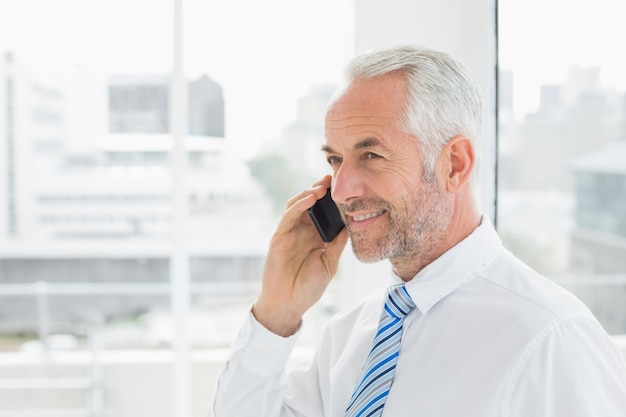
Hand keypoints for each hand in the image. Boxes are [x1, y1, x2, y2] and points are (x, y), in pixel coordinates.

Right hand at [252, 175, 348, 336]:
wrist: (289, 304)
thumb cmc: (308, 287)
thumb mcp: (330, 263)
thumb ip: (338, 243)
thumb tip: (353, 224)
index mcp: (315, 237)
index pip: (322, 212)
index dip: (330, 199)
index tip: (343, 187)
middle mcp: (301, 232)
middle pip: (309, 203)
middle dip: (319, 189)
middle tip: (332, 178)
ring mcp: (289, 233)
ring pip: (297, 205)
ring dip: (308, 193)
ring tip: (322, 186)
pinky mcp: (279, 237)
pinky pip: (288, 217)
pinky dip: (298, 205)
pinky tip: (310, 198)